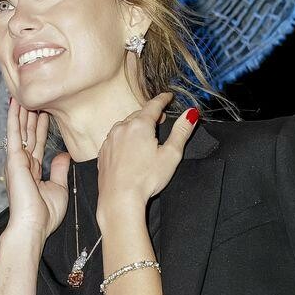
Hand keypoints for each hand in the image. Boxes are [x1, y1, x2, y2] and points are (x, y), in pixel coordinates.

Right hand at [3, 96, 69, 243]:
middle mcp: (23, 164)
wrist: (32, 226)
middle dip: (31, 116)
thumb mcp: (58, 188)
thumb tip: (63, 155)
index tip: (44, 113)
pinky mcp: (14, 159)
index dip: (41, 128)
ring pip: (20, 130)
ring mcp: (17, 161)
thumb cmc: (44, 214)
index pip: (38, 143)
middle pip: (28, 134)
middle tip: (34, 98)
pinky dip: (13, 118)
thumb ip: (59, 170)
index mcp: (32, 171)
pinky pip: (13, 134)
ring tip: (23, 95)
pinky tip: (14, 104)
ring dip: (21, 112)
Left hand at [96, 94, 197, 222]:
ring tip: (145, 133)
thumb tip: (191, 114)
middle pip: (138, 114)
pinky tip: (130, 148)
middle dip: (150, 114)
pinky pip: (115, 138)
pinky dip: (124, 138)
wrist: (120, 199)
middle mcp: (121, 128)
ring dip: (136, 126)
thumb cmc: (147, 179)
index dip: (163, 99)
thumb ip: (181, 132)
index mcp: (140, 125)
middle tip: (160, 117)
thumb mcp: (171, 154)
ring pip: (125, 125)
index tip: (168, 96)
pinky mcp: (103, 152)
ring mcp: (110, 140)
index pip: (153, 105)